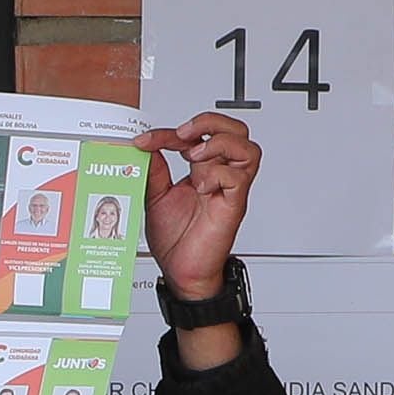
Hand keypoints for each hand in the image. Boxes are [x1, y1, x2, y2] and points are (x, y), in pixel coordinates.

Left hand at [144, 111, 262, 299]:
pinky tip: (200, 186)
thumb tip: (148, 146)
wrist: (182, 272)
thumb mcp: (156, 197)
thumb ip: (154, 170)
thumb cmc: (175, 240)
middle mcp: (220, 176)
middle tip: (183, 134)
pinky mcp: (233, 205)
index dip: (170, 132)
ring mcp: (230, 190)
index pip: (199, 135)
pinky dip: (218, 174)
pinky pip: (238, 177)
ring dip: (219, 144)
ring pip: (247, 148)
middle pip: (237, 130)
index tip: (146, 140)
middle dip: (210, 122)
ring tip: (194, 157)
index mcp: (203, 171)